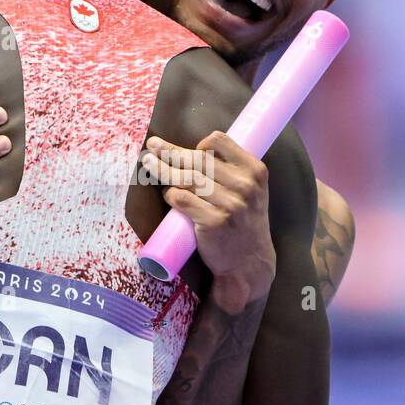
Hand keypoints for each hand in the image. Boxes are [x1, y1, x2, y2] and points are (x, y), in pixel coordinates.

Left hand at [141, 131, 275, 311]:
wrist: (250, 262)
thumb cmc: (245, 222)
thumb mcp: (253, 192)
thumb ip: (233, 171)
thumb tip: (195, 150)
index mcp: (255, 171)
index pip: (220, 141)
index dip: (200, 144)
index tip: (189, 150)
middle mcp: (245, 185)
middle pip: (198, 159)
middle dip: (171, 151)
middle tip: (152, 145)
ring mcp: (230, 204)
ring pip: (187, 178)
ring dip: (163, 170)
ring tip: (149, 164)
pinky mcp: (214, 222)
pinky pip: (182, 199)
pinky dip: (171, 194)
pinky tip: (167, 193)